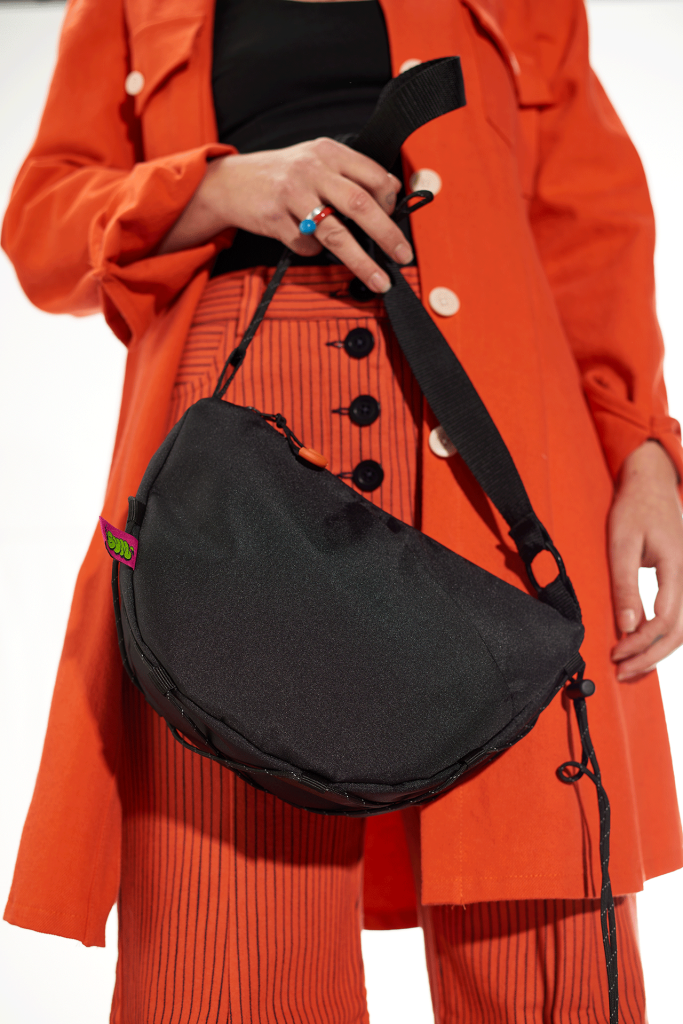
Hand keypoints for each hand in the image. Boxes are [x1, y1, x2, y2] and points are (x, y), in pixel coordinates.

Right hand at [157, 138, 411, 292]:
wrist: (229, 182)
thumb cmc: (280, 176)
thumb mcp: (315, 162)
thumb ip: (347, 176)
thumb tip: (387, 204)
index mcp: (329, 152)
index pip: (373, 176)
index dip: (390, 202)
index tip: (396, 220)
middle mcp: (312, 169)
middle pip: (361, 205)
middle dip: (388, 235)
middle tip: (403, 255)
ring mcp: (293, 194)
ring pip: (337, 234)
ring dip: (362, 261)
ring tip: (380, 279)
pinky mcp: (275, 218)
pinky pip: (306, 246)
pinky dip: (312, 251)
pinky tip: (307, 244)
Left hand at [609, 440, 682, 679]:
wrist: (651, 482)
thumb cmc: (636, 508)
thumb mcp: (622, 544)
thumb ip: (625, 586)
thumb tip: (626, 626)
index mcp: (677, 568)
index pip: (665, 621)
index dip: (641, 643)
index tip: (616, 653)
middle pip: (679, 632)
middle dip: (651, 656)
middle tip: (623, 670)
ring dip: (658, 650)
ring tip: (632, 665)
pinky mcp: (682, 578)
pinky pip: (680, 615)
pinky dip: (664, 635)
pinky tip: (644, 644)